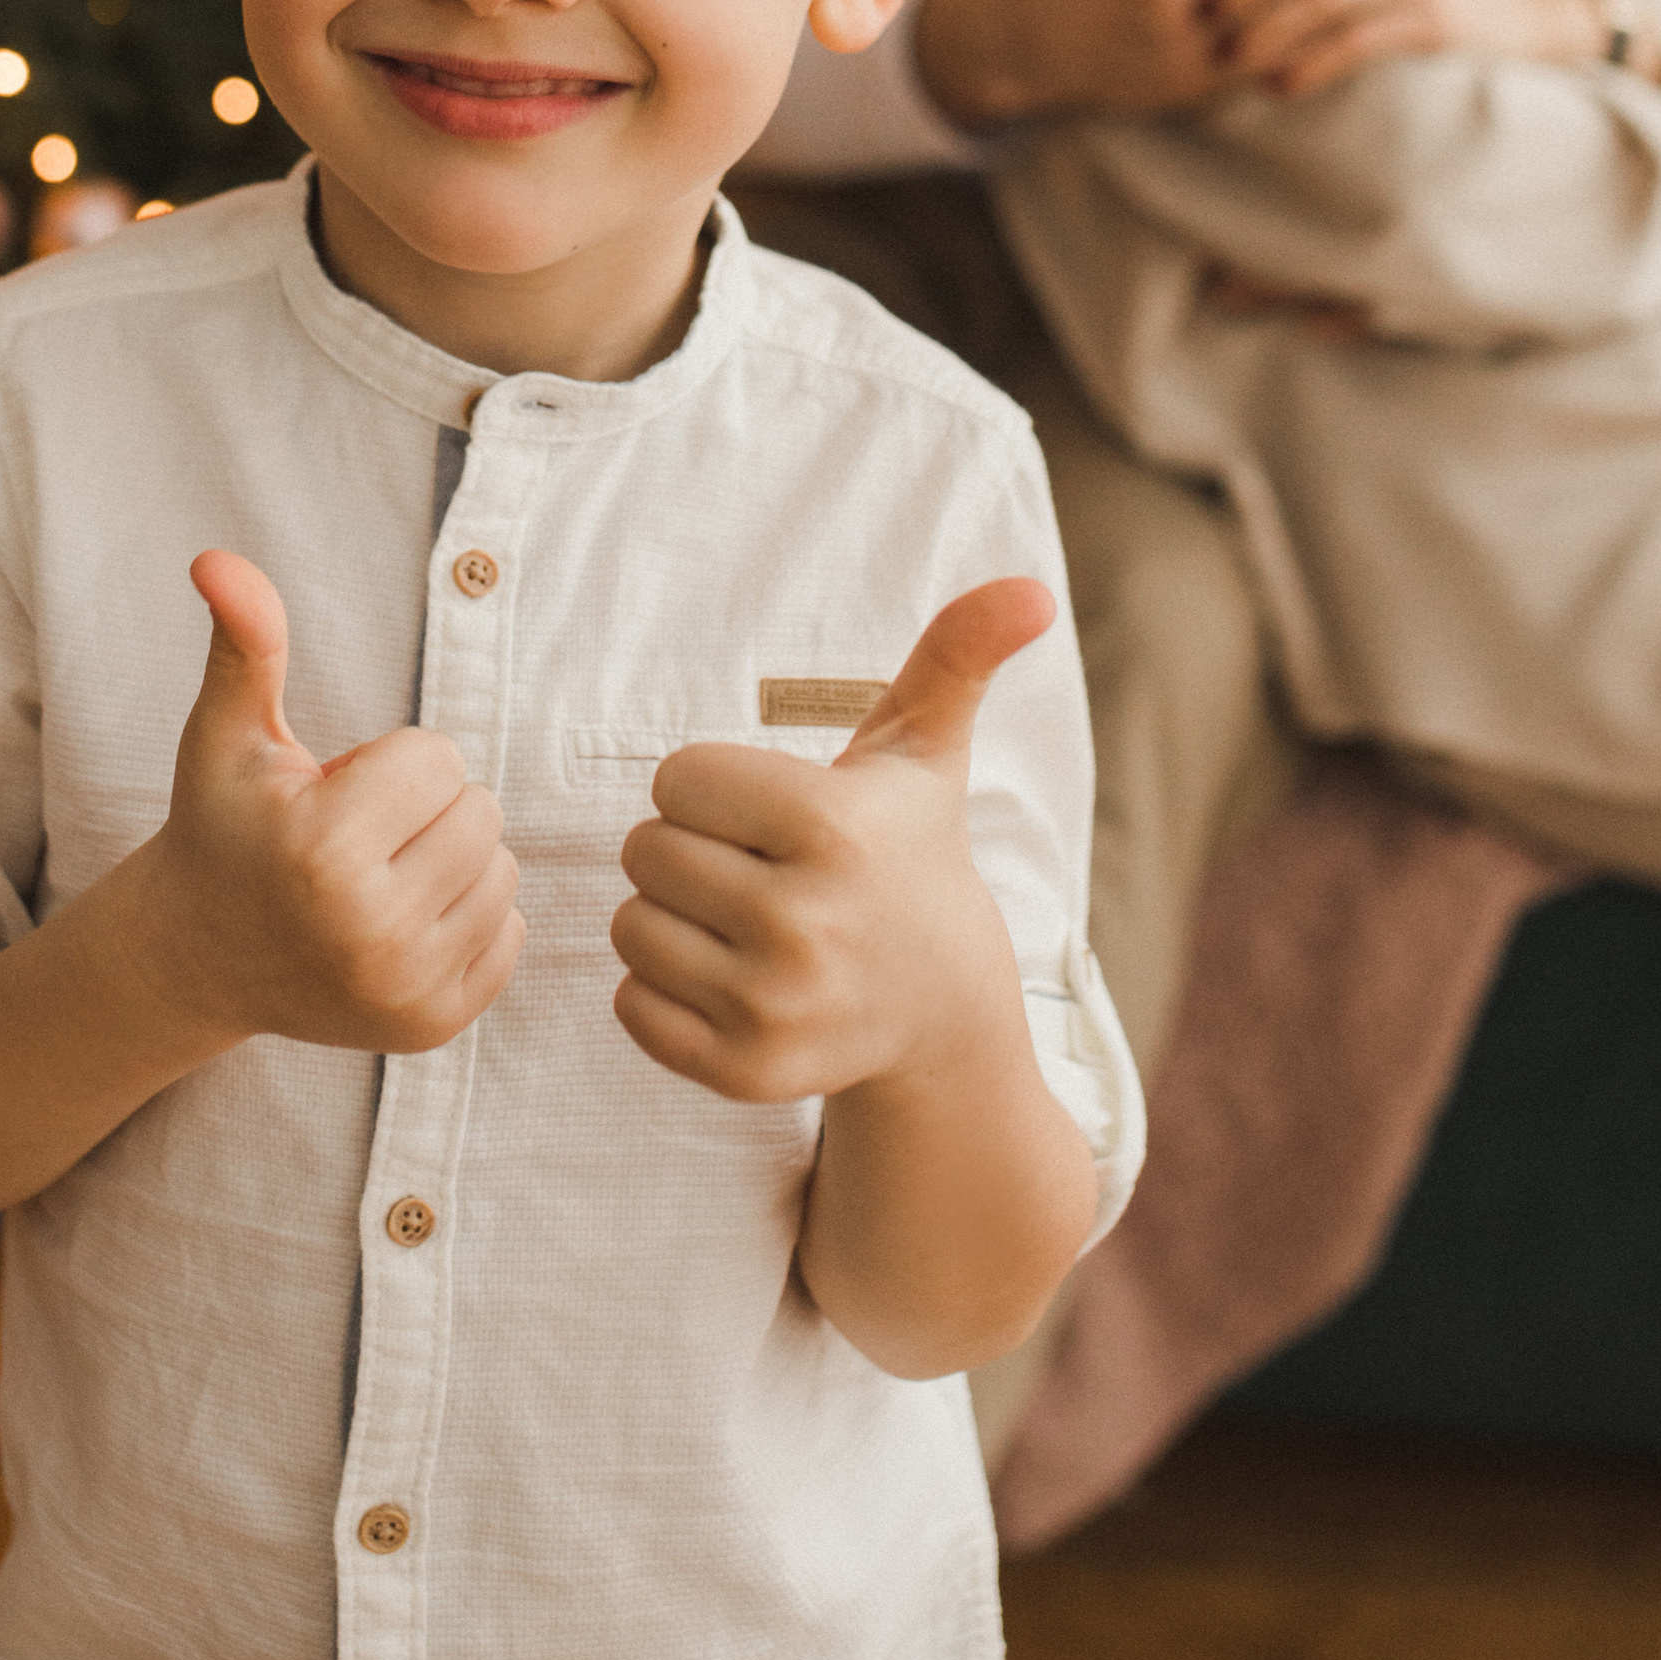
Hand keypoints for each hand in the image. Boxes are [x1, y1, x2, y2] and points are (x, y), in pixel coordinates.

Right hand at [139, 550, 524, 1056]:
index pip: (441, 759)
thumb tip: (217, 556)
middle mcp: (368, 930)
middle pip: (480, 811)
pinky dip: (466, 916)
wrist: (201, 956)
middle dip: (426, 807)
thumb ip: (245, 642)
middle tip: (357, 834)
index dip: (391, 761)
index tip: (336, 790)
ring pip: (500, 870)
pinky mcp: (433, 1027)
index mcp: (322, 848)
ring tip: (376, 875)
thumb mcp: (226, 733)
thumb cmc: (225, 824)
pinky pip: (510, 931)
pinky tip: (398, 921)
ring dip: (450, 859)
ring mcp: (404, 989)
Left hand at [610, 578, 1054, 1106]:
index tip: (772, 813)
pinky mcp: (743, 1072)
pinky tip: (731, 980)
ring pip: (630, 926)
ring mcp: (774, 1007)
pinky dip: (662, 990)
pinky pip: (630, 1005)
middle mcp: (803, 923)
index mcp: (831, 828)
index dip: (715, 786)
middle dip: (692, 849)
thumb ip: (960, 652)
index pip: (675, 777)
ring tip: (745, 922)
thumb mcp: (927, 751)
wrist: (942, 1011)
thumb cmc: (908, 854)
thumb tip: (1030, 587)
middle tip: (761, 871)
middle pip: (646, 850)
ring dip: (671, 917)